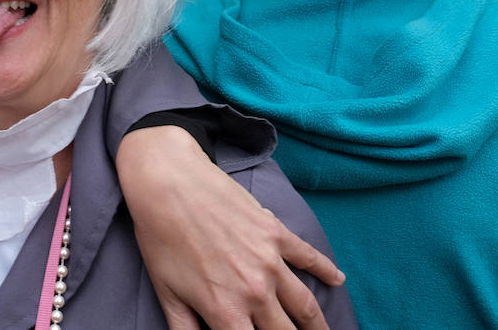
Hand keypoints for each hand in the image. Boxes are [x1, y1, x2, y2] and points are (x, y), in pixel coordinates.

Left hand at [117, 126, 342, 329]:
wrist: (167, 182)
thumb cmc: (160, 237)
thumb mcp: (166, 292)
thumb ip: (185, 329)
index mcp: (225, 311)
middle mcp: (254, 291)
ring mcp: (270, 261)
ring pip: (305, 306)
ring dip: (317, 324)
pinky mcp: (276, 233)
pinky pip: (309, 257)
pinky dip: (326, 270)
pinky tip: (337, 281)